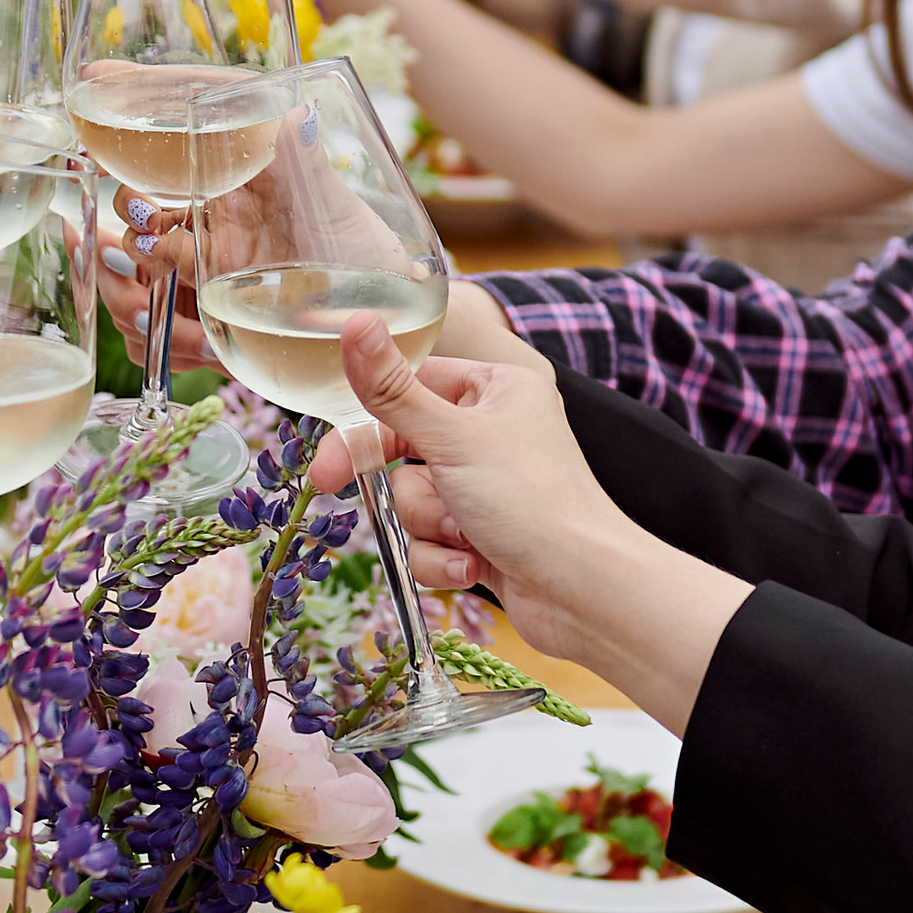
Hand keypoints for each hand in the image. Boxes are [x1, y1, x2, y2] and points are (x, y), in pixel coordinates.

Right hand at [316, 319, 736, 725]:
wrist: (586, 591)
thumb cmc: (532, 500)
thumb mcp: (451, 437)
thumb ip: (391, 389)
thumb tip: (354, 322)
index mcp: (497, 389)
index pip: (410, 386)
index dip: (366, 422)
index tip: (326, 456)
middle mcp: (495, 432)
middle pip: (404, 449)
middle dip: (404, 485)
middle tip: (333, 487)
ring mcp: (489, 488)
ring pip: (413, 500)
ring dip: (430, 525)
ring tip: (468, 536)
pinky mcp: (486, 536)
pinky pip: (431, 541)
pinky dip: (444, 557)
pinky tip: (474, 565)